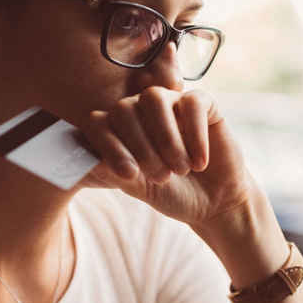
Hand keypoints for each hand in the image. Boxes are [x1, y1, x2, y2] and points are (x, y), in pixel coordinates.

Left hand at [76, 87, 259, 227]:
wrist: (213, 203)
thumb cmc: (171, 193)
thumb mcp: (137, 187)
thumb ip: (112, 172)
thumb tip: (89, 160)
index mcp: (117, 129)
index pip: (98, 122)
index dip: (109, 145)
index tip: (128, 174)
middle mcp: (140, 110)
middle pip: (124, 109)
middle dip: (141, 147)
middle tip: (161, 178)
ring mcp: (170, 103)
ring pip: (154, 99)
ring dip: (166, 138)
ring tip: (180, 169)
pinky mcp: (202, 104)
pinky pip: (192, 103)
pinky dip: (195, 134)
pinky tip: (200, 162)